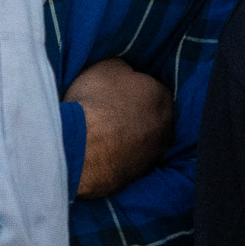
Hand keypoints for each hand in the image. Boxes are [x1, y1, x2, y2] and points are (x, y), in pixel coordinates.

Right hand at [67, 56, 172, 199]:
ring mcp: (151, 157)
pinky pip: (127, 162)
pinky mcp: (134, 178)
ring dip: (128, 139)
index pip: (153, 90)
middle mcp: (165, 129)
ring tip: (103, 137)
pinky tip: (100, 154)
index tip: (117, 93)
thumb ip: (125, 71)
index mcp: (162, 97)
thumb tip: (127, 77)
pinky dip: (117, 158)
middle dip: (136, 116)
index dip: (134, 90)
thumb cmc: (94, 100)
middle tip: (110, 114)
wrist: (78, 147)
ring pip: (142, 143)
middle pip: (152, 118)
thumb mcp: (108, 66)